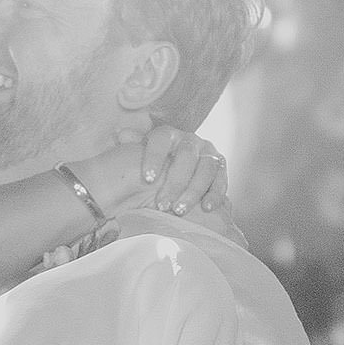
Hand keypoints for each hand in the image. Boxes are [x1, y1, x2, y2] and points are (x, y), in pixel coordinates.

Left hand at [71, 124, 229, 221]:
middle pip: (186, 156)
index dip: (154, 158)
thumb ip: (132, 145)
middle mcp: (190, 140)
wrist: (178, 172)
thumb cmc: (154, 165)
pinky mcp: (220, 168)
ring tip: (180, 210)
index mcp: (168, 134)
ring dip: (194, 191)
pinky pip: (222, 180)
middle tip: (162, 204)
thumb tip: (121, 134)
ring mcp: (208, 153)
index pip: (161, 140)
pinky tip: (206, 208)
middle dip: (175, 182)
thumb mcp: (140, 154)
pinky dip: (216, 194)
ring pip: (205, 169)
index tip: (147, 179)